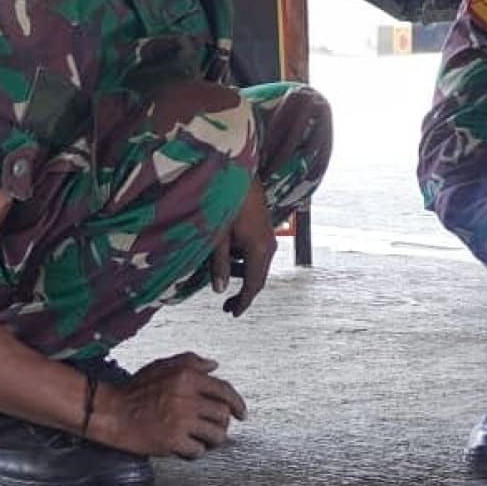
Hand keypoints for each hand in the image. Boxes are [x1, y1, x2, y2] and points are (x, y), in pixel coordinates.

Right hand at [99, 352, 247, 458]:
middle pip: (223, 414)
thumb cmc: (134, 390)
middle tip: (217, 427)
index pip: (224, 390)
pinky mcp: (172, 441)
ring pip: (216, 434)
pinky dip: (196, 451)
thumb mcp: (162, 366)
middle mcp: (187, 398)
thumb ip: (190, 361)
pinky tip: (188, 447)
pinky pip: (198, 450)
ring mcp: (181, 421)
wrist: (111, 412)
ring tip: (205, 439)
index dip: (237, 403)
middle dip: (223, 423)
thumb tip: (213, 365)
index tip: (241, 413)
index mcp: (187, 377)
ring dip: (213, 439)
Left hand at [210, 185, 276, 316]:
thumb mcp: (218, 236)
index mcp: (259, 250)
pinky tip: (227, 256)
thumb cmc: (226, 202)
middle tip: (227, 305)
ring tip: (221, 277)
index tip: (233, 313)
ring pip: (256, 265)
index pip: (254, 285)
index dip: (243, 302)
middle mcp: (268, 245)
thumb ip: (219, 264)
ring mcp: (267, 236)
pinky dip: (243, 261)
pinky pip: (256, 252)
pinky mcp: (263, 228)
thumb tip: (220, 290)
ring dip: (241, 274)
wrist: (238, 172)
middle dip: (243, 292)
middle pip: (258, 277)